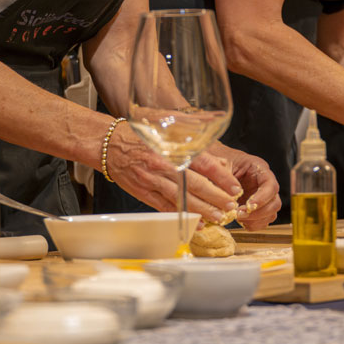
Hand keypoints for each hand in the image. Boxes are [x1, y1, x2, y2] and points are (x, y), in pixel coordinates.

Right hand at [105, 125, 240, 221]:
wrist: (108, 144)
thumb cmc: (138, 131)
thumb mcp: (165, 120)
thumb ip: (191, 124)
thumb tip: (213, 123)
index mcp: (171, 147)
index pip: (203, 163)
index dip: (221, 177)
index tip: (234, 187)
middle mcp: (164, 165)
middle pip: (196, 185)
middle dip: (216, 198)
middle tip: (231, 206)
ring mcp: (154, 181)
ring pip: (183, 199)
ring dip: (203, 211)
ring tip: (219, 217)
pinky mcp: (145, 193)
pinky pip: (167, 208)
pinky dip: (183, 216)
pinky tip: (197, 223)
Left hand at [208, 143, 281, 228]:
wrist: (212, 166)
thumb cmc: (218, 162)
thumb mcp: (219, 165)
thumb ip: (225, 178)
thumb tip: (231, 195)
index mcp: (258, 169)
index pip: (270, 185)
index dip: (262, 197)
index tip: (249, 205)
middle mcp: (264, 183)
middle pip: (274, 202)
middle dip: (259, 212)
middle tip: (240, 214)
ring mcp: (262, 197)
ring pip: (270, 213)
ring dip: (256, 220)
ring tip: (238, 218)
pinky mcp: (257, 207)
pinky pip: (263, 220)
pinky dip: (253, 224)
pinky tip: (240, 221)